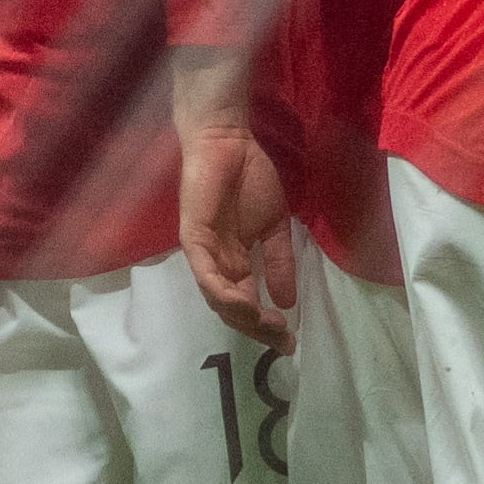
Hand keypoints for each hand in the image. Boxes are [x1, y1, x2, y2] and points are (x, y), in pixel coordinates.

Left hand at [179, 122, 296, 351]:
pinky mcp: (193, 238)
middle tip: (283, 340)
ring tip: (267, 324)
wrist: (229, 142)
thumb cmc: (250, 178)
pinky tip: (242, 303)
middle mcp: (217, 265)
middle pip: (232, 310)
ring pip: (216, 298)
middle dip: (257, 329)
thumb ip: (280, 261)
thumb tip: (290, 302)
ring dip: (242, 316)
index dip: (266, 326)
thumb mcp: (275, 226)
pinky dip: (221, 292)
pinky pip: (204, 273)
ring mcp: (203, 253)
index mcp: (235, 264)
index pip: (248, 305)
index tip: (291, 340)